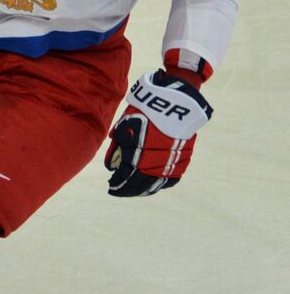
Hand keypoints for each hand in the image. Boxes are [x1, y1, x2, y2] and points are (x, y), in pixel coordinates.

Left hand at [105, 70, 212, 196]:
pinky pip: (170, 180)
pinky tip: (152, 185)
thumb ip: (118, 147)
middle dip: (127, 189)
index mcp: (137, 156)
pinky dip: (160, 184)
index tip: (111, 187)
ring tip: (134, 190)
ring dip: (142, 190)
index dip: (117, 183)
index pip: (124, 177)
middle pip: (138, 184)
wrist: (174, 103)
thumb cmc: (144, 112)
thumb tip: (112, 165)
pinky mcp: (182, 161)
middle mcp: (154, 164)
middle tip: (119, 190)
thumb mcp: (124, 126)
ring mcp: (170, 164)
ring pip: (155, 185)